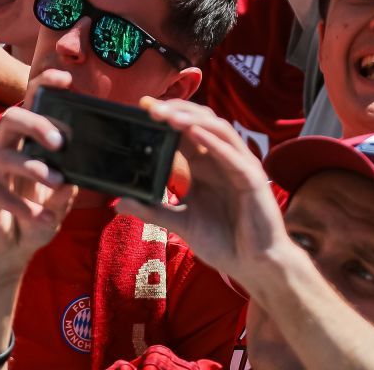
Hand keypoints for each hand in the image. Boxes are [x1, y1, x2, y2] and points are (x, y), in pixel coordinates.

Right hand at [0, 79, 81, 270]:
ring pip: (5, 156)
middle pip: (11, 118)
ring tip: (57, 182)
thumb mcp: (59, 202)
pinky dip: (24, 207)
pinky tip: (44, 219)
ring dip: (33, 167)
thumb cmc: (36, 215)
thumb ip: (66, 190)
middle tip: (59, 142)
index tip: (66, 80)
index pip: (32, 104)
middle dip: (35, 123)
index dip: (44, 86)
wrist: (9, 249)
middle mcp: (6, 148)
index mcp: (27, 141)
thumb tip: (71, 180)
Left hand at [127, 98, 292, 286]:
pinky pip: (232, 154)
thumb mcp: (181, 223)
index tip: (141, 108)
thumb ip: (153, 210)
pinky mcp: (252, 179)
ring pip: (217, 129)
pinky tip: (194, 132)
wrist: (254, 266)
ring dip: (192, 119)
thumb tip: (118, 203)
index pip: (185, 131)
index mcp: (206, 165)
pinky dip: (213, 141)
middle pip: (200, 122)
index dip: (166, 117)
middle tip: (149, 107)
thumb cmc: (224, 242)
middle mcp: (222, 159)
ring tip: (167, 115)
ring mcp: (239, 166)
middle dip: (175, 110)